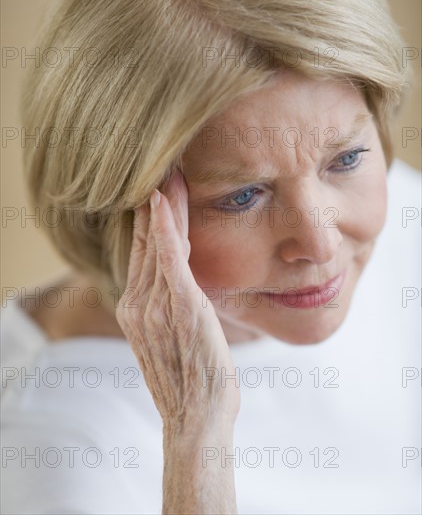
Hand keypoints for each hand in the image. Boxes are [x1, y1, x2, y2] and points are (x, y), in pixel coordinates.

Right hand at [116, 168, 239, 431]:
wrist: (195, 418)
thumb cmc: (194, 382)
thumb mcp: (177, 341)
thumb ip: (173, 309)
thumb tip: (186, 289)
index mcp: (137, 310)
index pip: (142, 255)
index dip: (149, 223)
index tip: (158, 195)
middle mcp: (138, 303)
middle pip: (144, 243)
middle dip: (153, 206)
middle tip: (162, 171)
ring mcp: (154, 305)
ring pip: (155, 244)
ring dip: (162, 206)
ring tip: (168, 173)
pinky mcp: (178, 306)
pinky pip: (167, 258)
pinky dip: (164, 227)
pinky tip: (164, 201)